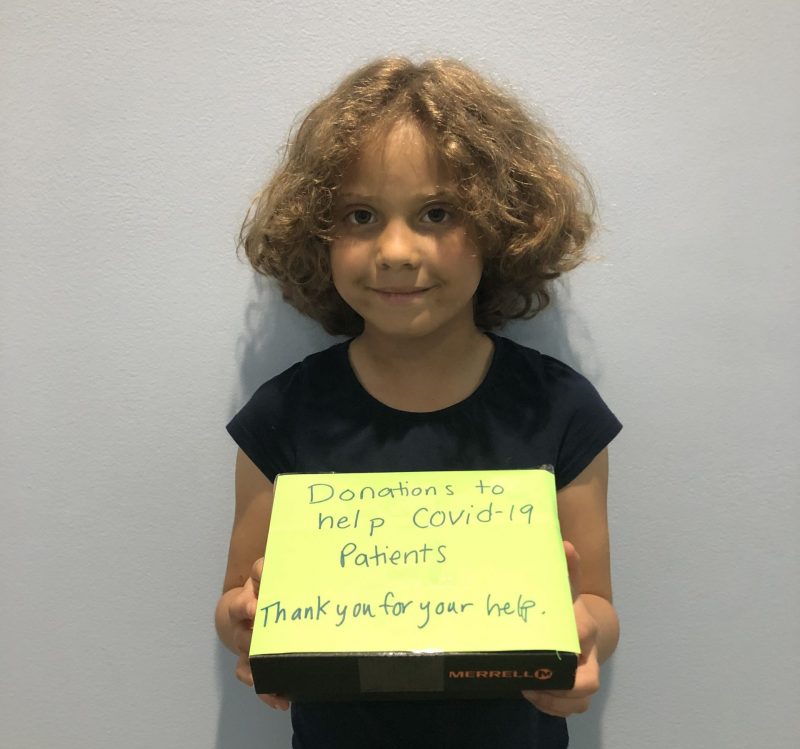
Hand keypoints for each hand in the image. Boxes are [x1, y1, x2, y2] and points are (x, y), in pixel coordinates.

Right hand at [228, 558, 289, 710]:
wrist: (251, 606)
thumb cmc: (265, 587)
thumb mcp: (267, 573)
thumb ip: (270, 568)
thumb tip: (278, 558)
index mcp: (245, 604)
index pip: (239, 605)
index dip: (245, 606)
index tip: (255, 606)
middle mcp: (242, 629)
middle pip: (243, 639)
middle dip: (253, 642)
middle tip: (265, 644)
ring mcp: (248, 649)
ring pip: (248, 664)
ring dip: (262, 671)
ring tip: (278, 679)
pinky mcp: (256, 666)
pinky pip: (259, 683)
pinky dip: (269, 693)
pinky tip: (282, 699)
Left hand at [523, 541, 599, 716]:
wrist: (585, 626)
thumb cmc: (566, 606)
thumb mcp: (563, 587)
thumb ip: (564, 569)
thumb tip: (564, 544)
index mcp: (584, 627)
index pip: (580, 636)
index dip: (565, 642)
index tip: (540, 642)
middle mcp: (590, 655)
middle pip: (587, 679)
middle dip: (561, 684)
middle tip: (528, 677)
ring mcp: (587, 675)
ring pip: (581, 698)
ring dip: (554, 699)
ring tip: (526, 687)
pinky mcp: (579, 693)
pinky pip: (573, 709)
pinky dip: (554, 708)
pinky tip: (533, 695)